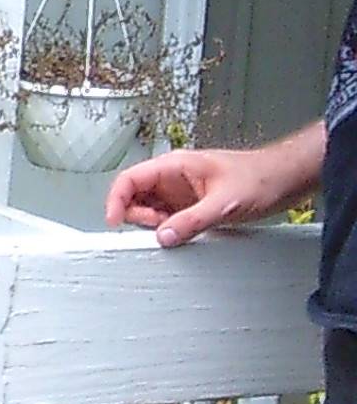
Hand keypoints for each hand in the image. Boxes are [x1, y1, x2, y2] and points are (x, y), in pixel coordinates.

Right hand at [107, 136, 319, 245]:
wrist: (287, 179)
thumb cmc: (260, 178)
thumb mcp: (224, 204)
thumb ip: (191, 221)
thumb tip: (163, 237)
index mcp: (174, 166)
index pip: (130, 179)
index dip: (116, 200)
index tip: (114, 221)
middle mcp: (174, 178)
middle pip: (135, 197)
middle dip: (139, 217)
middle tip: (157, 232)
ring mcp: (182, 192)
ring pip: (151, 209)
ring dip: (156, 225)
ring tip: (178, 233)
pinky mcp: (193, 205)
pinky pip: (169, 218)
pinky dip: (170, 229)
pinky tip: (186, 235)